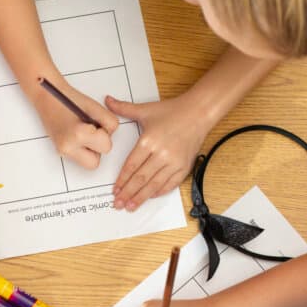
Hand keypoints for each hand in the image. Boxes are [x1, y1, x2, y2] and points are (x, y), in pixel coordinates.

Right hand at [30, 74, 118, 168]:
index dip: (105, 134)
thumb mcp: (95, 107)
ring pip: (89, 163)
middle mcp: (68, 148)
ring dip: (91, 149)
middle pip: (96, 162)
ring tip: (83, 132)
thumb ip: (109, 122)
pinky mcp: (61, 152)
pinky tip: (77, 135)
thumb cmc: (68, 99)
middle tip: (91, 130)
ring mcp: (62, 152)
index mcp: (77, 134)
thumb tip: (111, 134)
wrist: (46, 97)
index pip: (106, 146)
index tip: (96, 124)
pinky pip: (81, 158)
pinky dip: (83, 148)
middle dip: (98, 146)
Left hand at [107, 93, 212, 210]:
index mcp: (149, 141)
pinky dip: (159, 192)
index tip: (115, 190)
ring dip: (141, 197)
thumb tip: (107, 100)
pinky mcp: (184, 167)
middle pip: (140, 178)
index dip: (122, 180)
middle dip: (128, 193)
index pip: (131, 166)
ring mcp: (174, 162)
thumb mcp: (146, 109)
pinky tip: (149, 197)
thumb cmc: (173, 111)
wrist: (199, 112)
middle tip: (118, 204)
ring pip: (154, 184)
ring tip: (130, 206)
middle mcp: (161, 153)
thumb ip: (124, 108)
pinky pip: (170, 184)